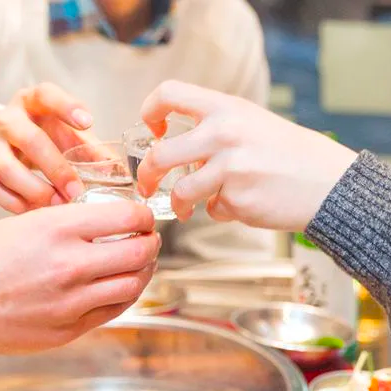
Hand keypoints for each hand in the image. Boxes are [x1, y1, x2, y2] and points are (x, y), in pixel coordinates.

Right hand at [0, 83, 95, 213]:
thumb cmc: (36, 136)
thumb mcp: (61, 133)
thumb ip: (88, 148)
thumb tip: (115, 169)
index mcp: (31, 102)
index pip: (46, 95)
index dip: (66, 106)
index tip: (88, 122)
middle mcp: (6, 120)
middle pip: (29, 140)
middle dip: (55, 168)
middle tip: (75, 190)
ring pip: (7, 169)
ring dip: (35, 190)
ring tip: (56, 204)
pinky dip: (15, 203)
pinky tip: (33, 211)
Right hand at [0, 202, 159, 361]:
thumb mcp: (18, 224)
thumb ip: (63, 223)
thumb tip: (100, 223)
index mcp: (56, 230)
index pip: (128, 218)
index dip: (143, 216)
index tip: (141, 216)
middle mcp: (70, 266)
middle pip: (140, 253)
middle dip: (151, 243)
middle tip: (147, 239)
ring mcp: (71, 303)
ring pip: (133, 285)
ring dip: (142, 271)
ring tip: (136, 263)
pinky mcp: (67, 331)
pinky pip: (112, 311)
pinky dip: (122, 295)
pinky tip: (115, 286)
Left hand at [136, 80, 357, 230]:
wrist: (329, 183)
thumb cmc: (286, 153)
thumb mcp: (249, 121)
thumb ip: (211, 126)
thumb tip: (169, 145)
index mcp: (225, 107)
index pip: (168, 94)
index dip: (150, 112)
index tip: (154, 132)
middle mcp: (224, 133)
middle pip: (159, 156)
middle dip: (145, 176)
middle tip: (147, 185)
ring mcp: (230, 167)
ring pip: (180, 191)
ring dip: (179, 204)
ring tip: (185, 208)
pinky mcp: (237, 198)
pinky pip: (211, 209)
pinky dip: (219, 210)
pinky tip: (240, 203)